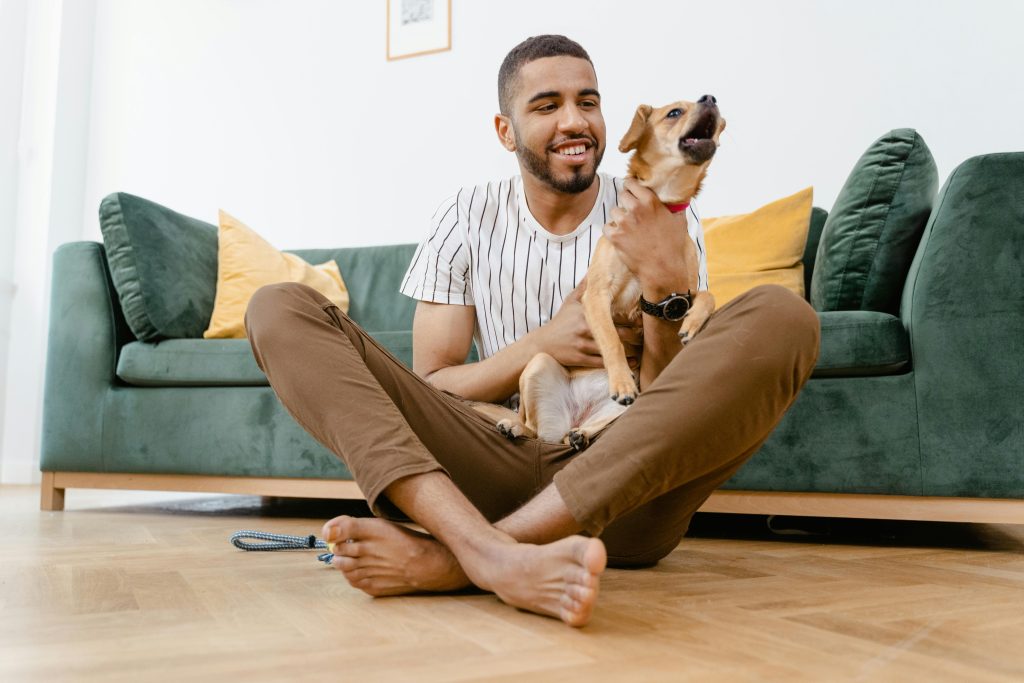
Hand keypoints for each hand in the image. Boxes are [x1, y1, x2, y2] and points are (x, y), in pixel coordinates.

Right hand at [536, 279, 642, 368]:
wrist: (541, 344)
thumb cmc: (560, 322)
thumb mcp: (570, 302)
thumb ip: (584, 288)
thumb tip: (594, 270)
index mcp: (586, 312)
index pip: (614, 315)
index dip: (631, 318)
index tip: (643, 320)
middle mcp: (585, 327)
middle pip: (617, 332)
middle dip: (635, 336)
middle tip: (645, 336)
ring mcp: (582, 344)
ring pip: (612, 349)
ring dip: (629, 351)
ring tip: (642, 351)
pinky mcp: (580, 358)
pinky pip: (603, 362)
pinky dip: (618, 363)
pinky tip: (630, 363)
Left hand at [605, 178, 695, 298]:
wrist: (662, 268)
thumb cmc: (672, 246)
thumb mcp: (680, 221)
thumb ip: (676, 207)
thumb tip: (680, 198)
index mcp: (650, 202)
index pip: (632, 183)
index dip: (630, 186)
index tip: (631, 189)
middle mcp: (635, 209)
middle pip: (622, 195)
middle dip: (625, 202)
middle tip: (631, 211)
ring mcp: (624, 222)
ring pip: (614, 211)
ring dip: (619, 217)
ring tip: (627, 226)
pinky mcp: (615, 236)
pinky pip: (607, 227)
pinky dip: (611, 231)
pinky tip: (620, 235)